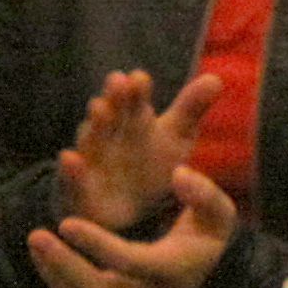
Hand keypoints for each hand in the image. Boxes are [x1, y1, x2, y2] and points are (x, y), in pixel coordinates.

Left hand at [25, 163, 237, 287]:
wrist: (201, 280)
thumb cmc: (204, 238)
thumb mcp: (217, 212)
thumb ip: (203, 192)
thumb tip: (178, 174)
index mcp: (173, 272)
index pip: (128, 262)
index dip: (95, 244)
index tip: (66, 221)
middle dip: (63, 264)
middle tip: (35, 235)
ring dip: (54, 277)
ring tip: (36, 243)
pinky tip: (49, 271)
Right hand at [57, 66, 223, 232]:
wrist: (124, 208)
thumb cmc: (150, 163)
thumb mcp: (176, 138)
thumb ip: (191, 109)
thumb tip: (216, 80)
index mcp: (133, 117)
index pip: (135, 96)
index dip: (137, 88)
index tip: (141, 79)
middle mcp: (109, 131)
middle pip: (111, 110)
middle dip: (114, 96)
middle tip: (118, 81)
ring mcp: (92, 157)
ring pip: (90, 138)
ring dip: (93, 124)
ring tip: (99, 109)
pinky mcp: (79, 187)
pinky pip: (72, 178)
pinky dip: (70, 169)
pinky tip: (70, 158)